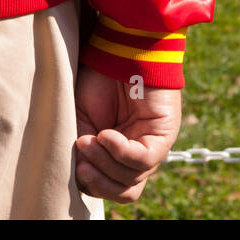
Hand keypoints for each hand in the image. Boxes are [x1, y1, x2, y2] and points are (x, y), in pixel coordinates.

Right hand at [74, 64, 181, 203]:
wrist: (119, 49)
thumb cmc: (99, 78)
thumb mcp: (80, 118)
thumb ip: (81, 149)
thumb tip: (79, 178)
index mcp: (120, 153)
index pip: (112, 188)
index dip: (92, 185)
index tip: (75, 167)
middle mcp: (140, 153)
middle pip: (125, 190)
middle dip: (99, 182)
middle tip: (81, 162)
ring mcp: (153, 144)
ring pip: (133, 178)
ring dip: (105, 163)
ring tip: (88, 139)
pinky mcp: (164, 133)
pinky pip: (145, 158)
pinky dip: (121, 151)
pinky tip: (106, 135)